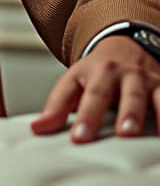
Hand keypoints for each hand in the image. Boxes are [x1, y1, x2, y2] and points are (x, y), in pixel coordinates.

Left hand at [31, 35, 159, 142]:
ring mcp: (149, 81)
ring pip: (156, 96)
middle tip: (125, 134)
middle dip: (128, 113)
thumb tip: (37, 129)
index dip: (85, 117)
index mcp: (99, 72)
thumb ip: (56, 106)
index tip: (79, 139)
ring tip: (157, 137)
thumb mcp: (73, 83)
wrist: (126, 45)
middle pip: (128, 94)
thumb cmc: (96, 73)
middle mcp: (126, 74)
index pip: (91, 96)